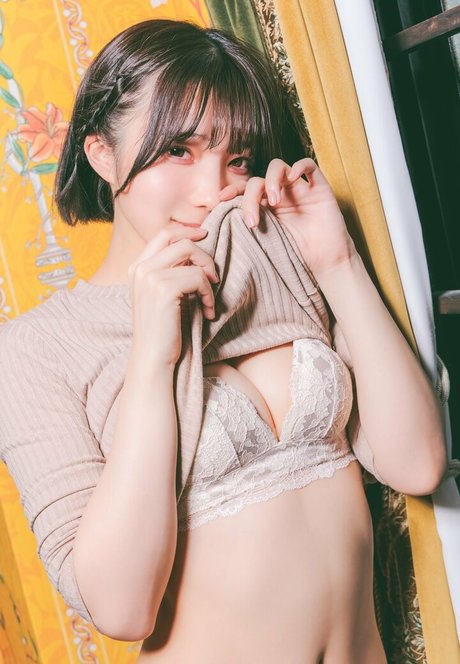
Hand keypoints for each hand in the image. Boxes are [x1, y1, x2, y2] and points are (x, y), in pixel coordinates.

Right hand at [127, 224, 218, 366]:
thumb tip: (196, 249)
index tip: (205, 235)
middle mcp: (140, 268)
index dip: (188, 231)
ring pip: (192, 258)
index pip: (164, 234)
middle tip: (214, 278)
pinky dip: (209, 294)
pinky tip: (208, 312)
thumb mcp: (163, 295)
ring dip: (209, 279)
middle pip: (181, 241)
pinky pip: (198, 278)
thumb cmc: (163, 330)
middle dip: (204, 256)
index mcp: (137, 267)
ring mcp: (150, 277)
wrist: (153, 358)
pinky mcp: (164, 289)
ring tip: (209, 301)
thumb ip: (172, 271)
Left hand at [219, 157, 357, 276]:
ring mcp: (299, 190)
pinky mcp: (320, 188)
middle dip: (250, 198)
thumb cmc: (298, 257)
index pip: (245, 190)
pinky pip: (308, 166)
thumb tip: (221, 230)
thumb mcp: (267, 245)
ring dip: (271, 181)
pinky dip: (299, 167)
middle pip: (258, 181)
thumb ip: (251, 232)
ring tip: (274, 202)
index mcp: (266, 207)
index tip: (222, 199)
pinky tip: (293, 178)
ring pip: (279, 168)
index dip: (233, 190)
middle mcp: (281, 195)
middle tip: (252, 221)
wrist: (327, 263)